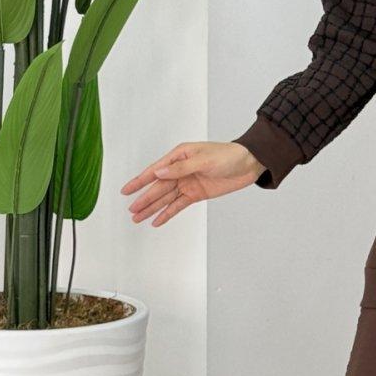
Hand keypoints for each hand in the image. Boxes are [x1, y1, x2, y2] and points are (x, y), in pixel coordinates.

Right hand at [120, 141, 265, 226]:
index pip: (155, 170)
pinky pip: (178, 205)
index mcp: (179, 156)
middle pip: (158, 187)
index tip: (126, 190)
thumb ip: (181, 168)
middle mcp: (180, 170)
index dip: (139, 181)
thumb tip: (159, 172)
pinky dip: (168, 213)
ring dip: (152, 208)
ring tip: (138, 218)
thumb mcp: (204, 160)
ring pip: (166, 198)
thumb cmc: (229, 155)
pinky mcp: (196, 194)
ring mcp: (188, 183)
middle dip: (144, 199)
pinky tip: (157, 220)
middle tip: (131, 210)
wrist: (249, 164)